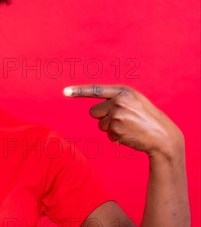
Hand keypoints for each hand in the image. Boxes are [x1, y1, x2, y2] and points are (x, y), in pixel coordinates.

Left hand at [63, 84, 183, 159]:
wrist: (162, 135)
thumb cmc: (146, 119)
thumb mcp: (133, 102)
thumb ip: (115, 101)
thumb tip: (93, 111)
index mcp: (123, 91)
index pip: (96, 90)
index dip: (78, 91)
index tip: (64, 91)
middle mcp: (118, 101)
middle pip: (94, 112)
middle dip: (104, 118)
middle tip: (124, 120)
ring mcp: (117, 114)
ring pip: (100, 124)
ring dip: (111, 129)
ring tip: (129, 128)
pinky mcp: (116, 128)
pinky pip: (107, 134)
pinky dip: (116, 137)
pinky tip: (130, 135)